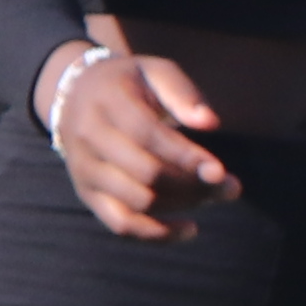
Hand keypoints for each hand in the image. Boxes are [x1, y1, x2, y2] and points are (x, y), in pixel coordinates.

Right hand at [49, 46, 245, 240]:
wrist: (75, 96)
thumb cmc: (129, 83)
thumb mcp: (154, 71)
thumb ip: (182, 93)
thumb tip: (211, 123)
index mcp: (107, 103)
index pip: (147, 135)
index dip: (185, 157)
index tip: (221, 171)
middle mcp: (89, 138)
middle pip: (145, 173)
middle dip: (194, 185)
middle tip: (231, 188)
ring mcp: (84, 170)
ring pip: (137, 202)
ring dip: (183, 205)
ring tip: (214, 197)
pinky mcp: (87, 194)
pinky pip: (121, 224)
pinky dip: (157, 234)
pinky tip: (191, 229)